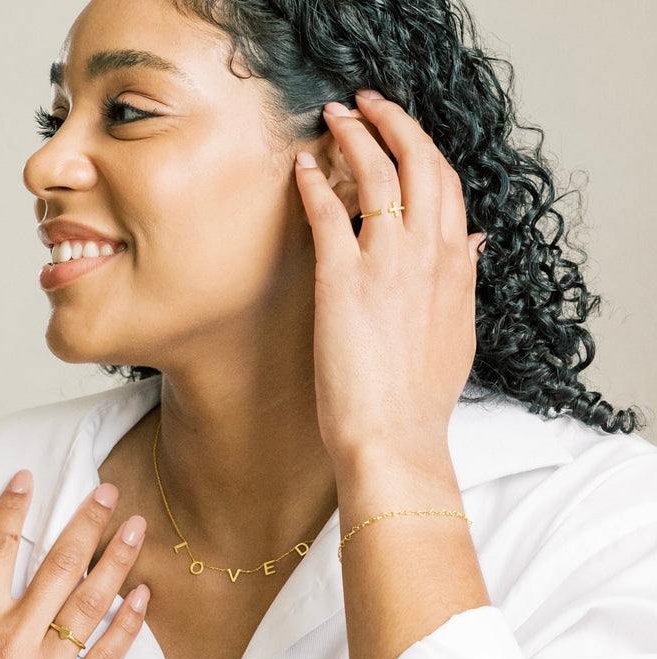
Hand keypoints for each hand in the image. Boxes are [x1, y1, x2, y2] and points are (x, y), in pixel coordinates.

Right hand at [0, 471, 148, 658]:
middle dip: (85, 523)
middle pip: (57, 567)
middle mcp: (14, 642)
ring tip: (136, 529)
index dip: (12, 510)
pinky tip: (143, 596)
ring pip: (89, 603)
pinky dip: (128, 624)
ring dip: (116, 561)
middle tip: (108, 492)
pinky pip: (106, 656)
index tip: (27, 480)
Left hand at [295, 90, 484, 469]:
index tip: (406, 135)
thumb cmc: (419, 398)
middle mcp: (427, 255)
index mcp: (454, 268)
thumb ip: (464, 281)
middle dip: (395, 121)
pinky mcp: (341, 280)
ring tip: (336, 116)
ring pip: (377, 174)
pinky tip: (302, 166)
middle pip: (420, 163)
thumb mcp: (458, 334)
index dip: (424, 151)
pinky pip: (327, 213)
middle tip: (370, 103)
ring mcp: (385, 264)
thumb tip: (473, 242)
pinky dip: (313, 183)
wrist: (393, 438)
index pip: (448, 187)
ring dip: (355, 134)